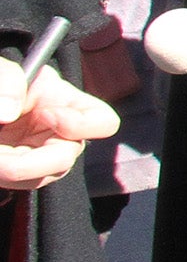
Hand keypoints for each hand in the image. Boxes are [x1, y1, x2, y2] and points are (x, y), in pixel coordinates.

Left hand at [0, 61, 107, 189]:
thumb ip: (6, 79)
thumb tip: (10, 110)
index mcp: (56, 98)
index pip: (100, 120)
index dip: (82, 124)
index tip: (47, 117)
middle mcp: (51, 128)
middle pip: (67, 157)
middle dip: (33, 162)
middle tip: (1, 160)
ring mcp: (33, 152)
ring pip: (41, 176)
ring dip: (12, 171)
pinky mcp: (14, 170)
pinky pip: (20, 182)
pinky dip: (2, 176)